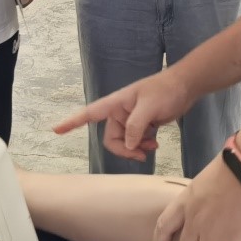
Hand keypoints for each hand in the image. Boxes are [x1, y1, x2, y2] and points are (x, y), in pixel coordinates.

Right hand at [54, 68, 192, 160]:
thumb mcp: (149, 107)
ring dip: (135, 149)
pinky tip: (154, 144)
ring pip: (124, 143)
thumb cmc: (165, 90)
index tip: (56, 130)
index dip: (72, 122)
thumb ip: (136, 126)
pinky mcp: (142, 125)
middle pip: (111, 138)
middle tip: (140, 154)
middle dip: (124, 149)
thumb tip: (127, 145)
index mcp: (116, 103)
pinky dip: (142, 146)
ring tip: (151, 147)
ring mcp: (131, 119)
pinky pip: (135, 141)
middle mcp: (120, 112)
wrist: (185, 86)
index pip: (89, 114)